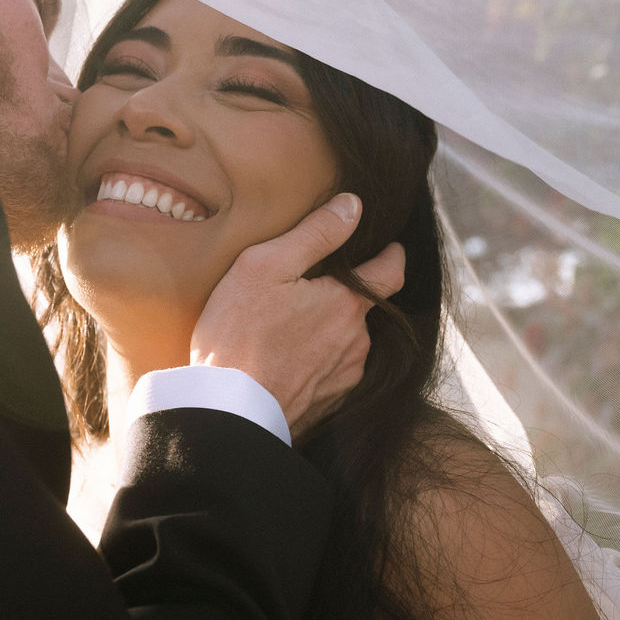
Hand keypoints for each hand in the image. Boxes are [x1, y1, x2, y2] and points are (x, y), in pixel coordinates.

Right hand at [191, 193, 406, 439]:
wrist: (227, 413)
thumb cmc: (238, 335)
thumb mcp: (265, 266)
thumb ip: (315, 233)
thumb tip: (354, 206)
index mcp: (347, 304)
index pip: (391, 271)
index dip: (391, 255)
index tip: (387, 248)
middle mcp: (357, 342)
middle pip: (362, 308)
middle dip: (342, 297)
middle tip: (307, 291)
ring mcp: (345, 378)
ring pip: (347, 343)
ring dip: (328, 333)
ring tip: (288, 330)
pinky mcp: (328, 405)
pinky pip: (331, 374)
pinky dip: (316, 364)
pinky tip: (286, 362)